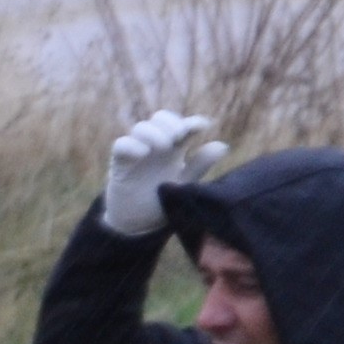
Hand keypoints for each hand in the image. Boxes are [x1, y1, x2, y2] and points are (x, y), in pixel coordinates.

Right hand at [100, 110, 222, 239]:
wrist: (138, 225)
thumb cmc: (162, 201)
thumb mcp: (185, 184)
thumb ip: (200, 165)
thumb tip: (223, 146)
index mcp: (174, 149)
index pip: (182, 125)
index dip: (192, 122)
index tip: (202, 127)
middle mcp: (155, 147)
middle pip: (160, 118)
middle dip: (171, 122)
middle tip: (179, 136)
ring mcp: (136, 153)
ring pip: (141, 127)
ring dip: (153, 132)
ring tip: (163, 146)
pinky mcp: (119, 164)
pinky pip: (121, 145)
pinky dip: (132, 145)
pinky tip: (143, 153)